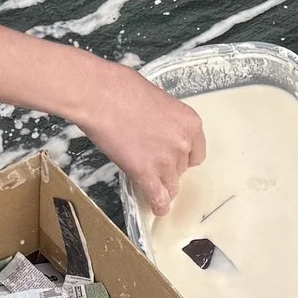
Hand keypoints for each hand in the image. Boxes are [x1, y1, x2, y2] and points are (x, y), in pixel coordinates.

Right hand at [72, 59, 205, 215]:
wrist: (101, 96)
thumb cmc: (122, 89)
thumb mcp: (158, 99)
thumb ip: (165, 119)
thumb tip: (160, 127)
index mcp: (190, 123)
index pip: (196, 152)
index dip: (183, 158)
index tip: (174, 159)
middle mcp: (183, 143)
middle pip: (182, 169)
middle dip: (169, 168)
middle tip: (153, 163)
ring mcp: (165, 161)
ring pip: (171, 185)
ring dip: (162, 186)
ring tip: (154, 188)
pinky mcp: (146, 173)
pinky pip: (158, 197)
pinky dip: (158, 205)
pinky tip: (157, 208)